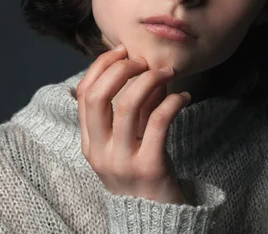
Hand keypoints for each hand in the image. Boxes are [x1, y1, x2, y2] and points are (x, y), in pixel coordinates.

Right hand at [76, 44, 191, 204]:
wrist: (154, 219)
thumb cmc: (141, 173)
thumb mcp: (127, 142)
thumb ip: (130, 110)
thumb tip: (144, 70)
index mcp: (89, 143)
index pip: (84, 94)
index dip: (100, 66)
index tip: (121, 51)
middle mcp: (100, 151)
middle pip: (98, 96)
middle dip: (120, 69)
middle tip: (143, 61)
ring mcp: (123, 161)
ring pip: (128, 106)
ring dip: (149, 81)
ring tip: (168, 73)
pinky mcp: (150, 167)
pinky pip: (159, 122)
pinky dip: (173, 102)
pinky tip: (184, 97)